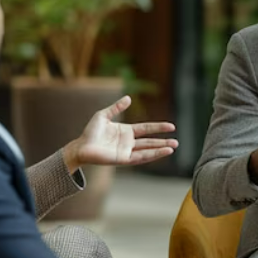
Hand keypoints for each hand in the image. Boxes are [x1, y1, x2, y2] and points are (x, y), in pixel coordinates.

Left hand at [63, 96, 177, 173]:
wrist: (81, 146)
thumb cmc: (90, 132)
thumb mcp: (103, 115)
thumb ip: (116, 107)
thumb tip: (129, 98)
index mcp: (126, 131)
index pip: (146, 128)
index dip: (158, 127)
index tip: (171, 126)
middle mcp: (129, 142)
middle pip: (150, 141)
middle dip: (163, 141)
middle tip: (177, 141)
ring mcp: (127, 151)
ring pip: (148, 150)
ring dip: (161, 149)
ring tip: (173, 147)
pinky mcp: (124, 159)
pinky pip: (141, 157)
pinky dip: (153, 155)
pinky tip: (162, 152)